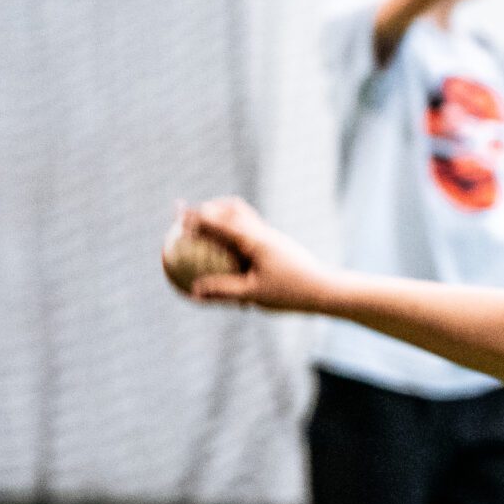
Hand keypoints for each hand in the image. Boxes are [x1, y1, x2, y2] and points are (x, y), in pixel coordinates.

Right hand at [177, 198, 334, 311]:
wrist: (326, 289)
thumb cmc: (292, 292)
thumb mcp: (254, 294)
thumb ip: (222, 291)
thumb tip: (193, 292)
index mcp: (254, 239)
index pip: (218, 222)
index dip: (196, 217)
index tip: (177, 214)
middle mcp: (263, 232)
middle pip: (231, 208)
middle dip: (209, 208)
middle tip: (188, 215)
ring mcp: (272, 236)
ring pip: (244, 217)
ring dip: (224, 217)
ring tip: (206, 227)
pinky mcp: (278, 244)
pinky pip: (252, 232)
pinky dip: (236, 233)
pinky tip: (228, 249)